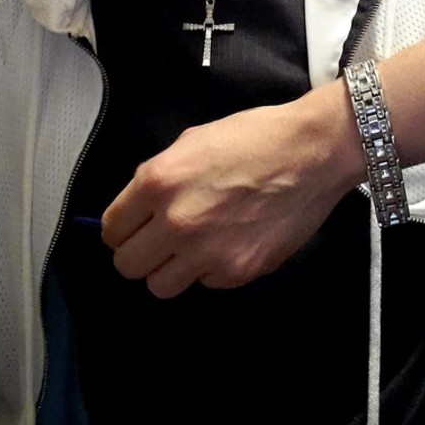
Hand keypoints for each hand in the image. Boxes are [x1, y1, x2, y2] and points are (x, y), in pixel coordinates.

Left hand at [101, 93, 356, 298]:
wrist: (313, 152)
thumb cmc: (257, 138)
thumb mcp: (192, 142)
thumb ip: (159, 178)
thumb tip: (140, 209)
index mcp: (159, 182)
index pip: (111, 230)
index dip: (123, 228)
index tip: (135, 228)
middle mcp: (177, 222)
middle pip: (128, 266)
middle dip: (141, 252)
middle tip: (160, 240)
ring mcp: (208, 252)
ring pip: (160, 286)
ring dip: (172, 269)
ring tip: (194, 247)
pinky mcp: (238, 271)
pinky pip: (205, 283)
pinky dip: (212, 269)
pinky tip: (231, 241)